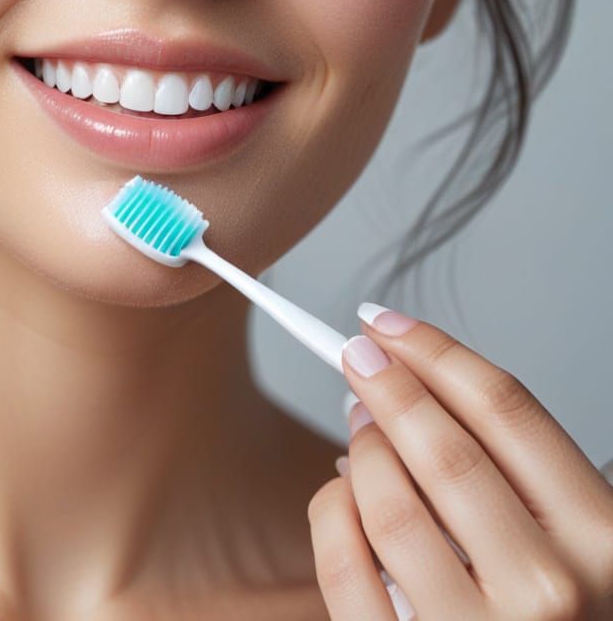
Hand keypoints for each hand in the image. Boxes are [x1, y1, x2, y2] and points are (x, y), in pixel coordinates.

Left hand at [307, 304, 612, 618]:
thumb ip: (522, 478)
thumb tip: (418, 391)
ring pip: (386, 499)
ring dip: (359, 447)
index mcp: (602, 541)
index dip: (435, 349)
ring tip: (358, 429)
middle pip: (441, 444)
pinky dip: (328, 512)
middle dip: (386, 383)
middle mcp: (549, 588)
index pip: (506, 408)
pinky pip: (345, 566)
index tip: (388, 323)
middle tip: (356, 354)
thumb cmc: (562, 617)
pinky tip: (336, 494)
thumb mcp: (581, 547)